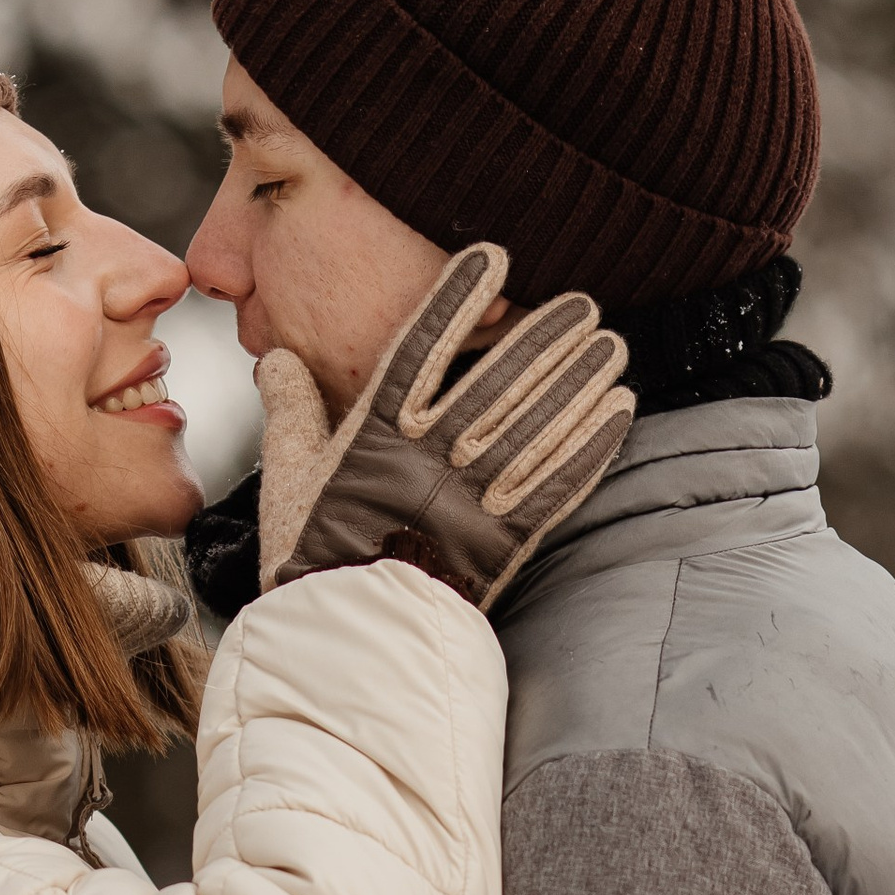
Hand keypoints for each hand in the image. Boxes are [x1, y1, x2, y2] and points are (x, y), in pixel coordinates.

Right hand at [256, 244, 634, 611]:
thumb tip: (275, 359)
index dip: (456, 300)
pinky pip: (557, 485)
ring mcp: (472, 498)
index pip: (420, 348)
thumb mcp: (287, 476)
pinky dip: (592, 447)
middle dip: (544, 339)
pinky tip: (619, 412)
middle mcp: (430, 458)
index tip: (490, 257)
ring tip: (611, 346)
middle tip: (583, 304)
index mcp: (375, 435)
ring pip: (537, 426)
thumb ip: (289, 411)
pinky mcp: (504, 540)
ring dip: (579, 382)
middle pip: (497, 383)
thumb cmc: (312, 555)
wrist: (348, 637)